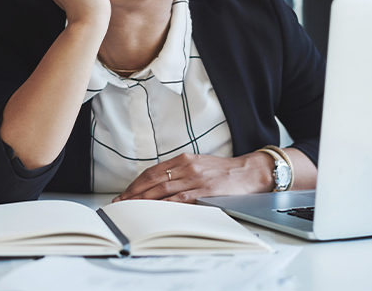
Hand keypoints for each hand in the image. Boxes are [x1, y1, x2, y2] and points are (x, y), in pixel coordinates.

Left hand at [112, 152, 275, 203]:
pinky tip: (155, 211)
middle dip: (134, 193)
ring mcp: (196, 178)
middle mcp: (187, 166)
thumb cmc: (225, 171)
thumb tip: (160, 186)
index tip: (125, 193)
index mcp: (184, 159)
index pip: (153, 172)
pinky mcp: (205, 191)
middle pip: (153, 180)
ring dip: (144, 200)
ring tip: (131, 209)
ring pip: (163, 189)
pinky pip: (180, 199)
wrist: (251, 171)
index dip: (136, 183)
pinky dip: (165, 205)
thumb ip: (181, 172)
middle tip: (120, 204)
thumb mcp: (200, 165)